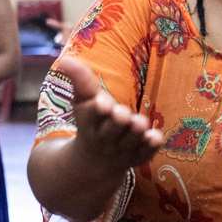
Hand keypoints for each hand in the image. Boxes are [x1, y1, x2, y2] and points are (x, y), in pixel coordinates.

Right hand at [56, 56, 162, 173]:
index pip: (91, 116)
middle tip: (122, 113)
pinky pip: (147, 152)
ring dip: (137, 130)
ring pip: (132, 139)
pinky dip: (151, 144)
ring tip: (139, 123)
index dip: (98, 109)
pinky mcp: (139, 157)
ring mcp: (122, 150)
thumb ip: (80, 79)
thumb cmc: (91, 122)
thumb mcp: (83, 101)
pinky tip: (155, 136)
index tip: (102, 102)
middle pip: (113, 129)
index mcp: (89, 123)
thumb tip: (66, 59)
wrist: (95, 161)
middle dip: (119, 119)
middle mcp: (105, 139)